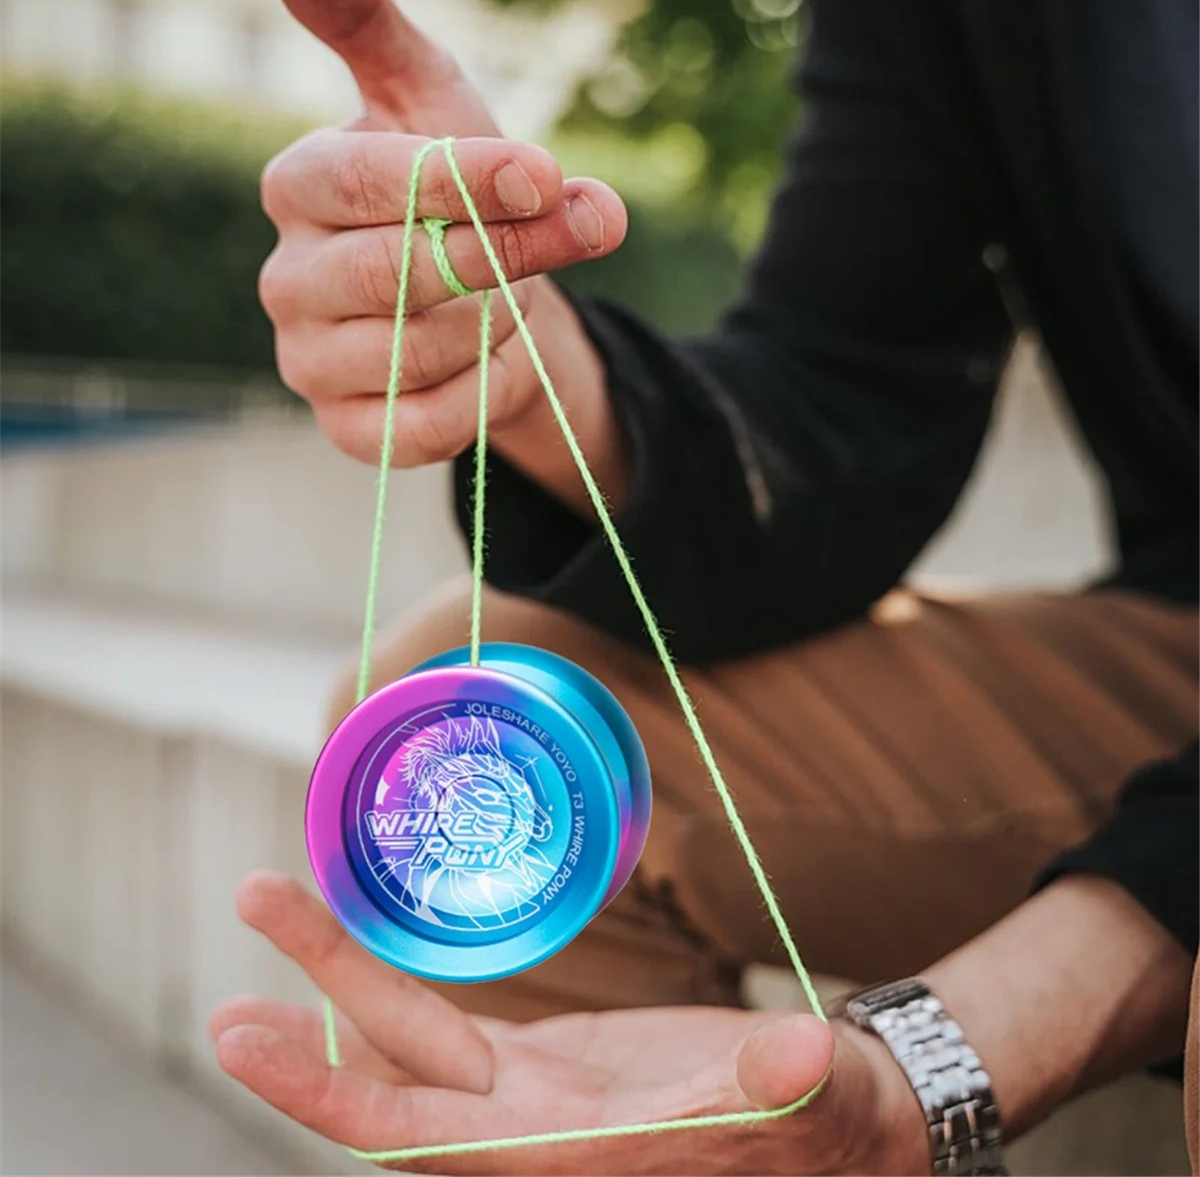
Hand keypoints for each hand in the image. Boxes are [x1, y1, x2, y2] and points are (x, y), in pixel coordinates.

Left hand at [211, 873, 928, 1174]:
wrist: (833, 1113)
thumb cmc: (826, 1117)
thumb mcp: (812, 1092)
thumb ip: (785, 1075)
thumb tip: (798, 1051)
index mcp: (571, 1154)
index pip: (422, 1138)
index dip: (326, 1098)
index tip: (243, 1045)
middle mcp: (531, 1132)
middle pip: (390, 1082)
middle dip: (304, 1031)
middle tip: (235, 958)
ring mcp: (534, 1094)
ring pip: (413, 1042)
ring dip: (342, 983)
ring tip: (279, 904)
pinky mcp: (550, 1064)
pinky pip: (451, 1029)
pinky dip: (396, 994)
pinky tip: (358, 963)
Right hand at [262, 0, 630, 511]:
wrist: (478, 299)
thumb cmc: (456, 189)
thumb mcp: (432, 97)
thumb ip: (369, 26)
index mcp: (298, 185)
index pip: (367, 182)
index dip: (465, 180)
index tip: (546, 173)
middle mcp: (287, 279)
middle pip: (400, 274)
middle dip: (507, 254)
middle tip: (584, 227)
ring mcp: (310, 364)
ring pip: (422, 355)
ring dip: (497, 324)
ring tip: (504, 296)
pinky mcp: (350, 432)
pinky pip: (429, 428)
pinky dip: (486, 393)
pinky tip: (490, 358)